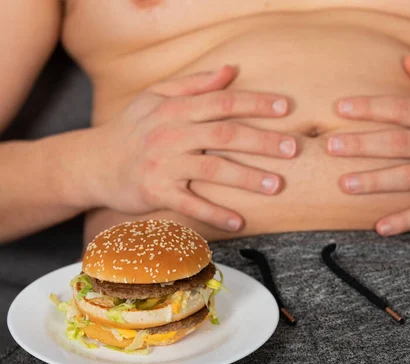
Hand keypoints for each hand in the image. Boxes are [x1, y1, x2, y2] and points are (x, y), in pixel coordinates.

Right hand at [87, 66, 296, 231]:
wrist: (92, 163)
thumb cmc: (131, 128)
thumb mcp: (156, 97)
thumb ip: (194, 84)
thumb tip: (230, 70)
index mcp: (175, 109)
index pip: (222, 102)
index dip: (256, 103)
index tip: (285, 108)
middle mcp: (171, 134)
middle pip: (225, 135)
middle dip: (262, 141)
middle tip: (292, 149)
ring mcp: (163, 164)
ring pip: (212, 170)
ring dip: (247, 178)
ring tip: (276, 185)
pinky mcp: (156, 192)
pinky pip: (191, 205)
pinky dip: (216, 214)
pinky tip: (239, 222)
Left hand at [328, 55, 409, 235]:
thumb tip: (406, 60)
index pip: (404, 110)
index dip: (372, 108)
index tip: (341, 108)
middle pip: (401, 143)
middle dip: (364, 144)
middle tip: (331, 147)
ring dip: (376, 181)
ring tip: (346, 184)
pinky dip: (406, 220)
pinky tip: (380, 227)